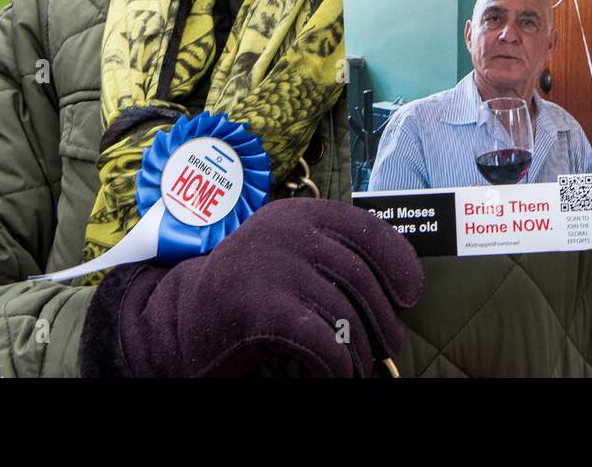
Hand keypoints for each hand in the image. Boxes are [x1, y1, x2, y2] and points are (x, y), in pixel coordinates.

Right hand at [79, 197, 422, 377]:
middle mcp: (287, 232)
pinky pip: (323, 342)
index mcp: (299, 214)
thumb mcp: (291, 256)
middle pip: (360, 278)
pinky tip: (335, 376)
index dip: (398, 262)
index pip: (366, 229)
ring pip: (344, 315)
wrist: (180, 318)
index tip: (411, 294)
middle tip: (388, 345)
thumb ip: (333, 253)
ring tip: (356, 367)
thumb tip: (405, 279)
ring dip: (358, 350)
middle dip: (381, 318)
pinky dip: (337, 367)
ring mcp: (273, 266)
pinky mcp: (262, 306)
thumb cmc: (251, 291)